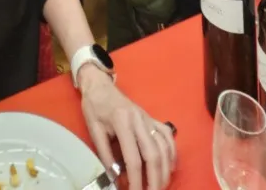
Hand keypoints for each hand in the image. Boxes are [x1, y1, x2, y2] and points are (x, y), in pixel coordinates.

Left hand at [79, 68, 175, 189]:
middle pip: (153, 155)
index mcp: (122, 122)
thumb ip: (105, 154)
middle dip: (155, 179)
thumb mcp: (94, 130)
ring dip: (165, 170)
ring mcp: (148, 118)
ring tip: (161, 185)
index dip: (136, 180)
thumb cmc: (95, 107)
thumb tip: (116, 178)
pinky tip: (170, 167)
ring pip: (164, 147)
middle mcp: (139, 120)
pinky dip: (172, 153)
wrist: (100, 85)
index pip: (133, 158)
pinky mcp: (152, 118)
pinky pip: (167, 136)